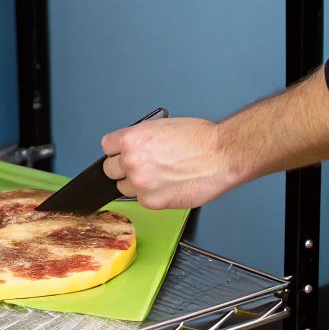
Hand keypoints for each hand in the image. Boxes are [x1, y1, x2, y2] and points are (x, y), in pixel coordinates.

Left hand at [99, 117, 241, 209]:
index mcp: (132, 139)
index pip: (107, 147)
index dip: (118, 150)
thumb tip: (130, 149)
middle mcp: (131, 161)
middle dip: (123, 168)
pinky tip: (168, 185)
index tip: (123, 154)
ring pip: (124, 187)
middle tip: (141, 166)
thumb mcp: (160, 127)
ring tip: (159, 176)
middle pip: (110, 169)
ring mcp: (140, 183)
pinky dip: (152, 195)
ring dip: (136, 184)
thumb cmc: (199, 139)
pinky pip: (141, 200)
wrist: (221, 155)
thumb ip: (140, 140)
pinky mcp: (152, 201)